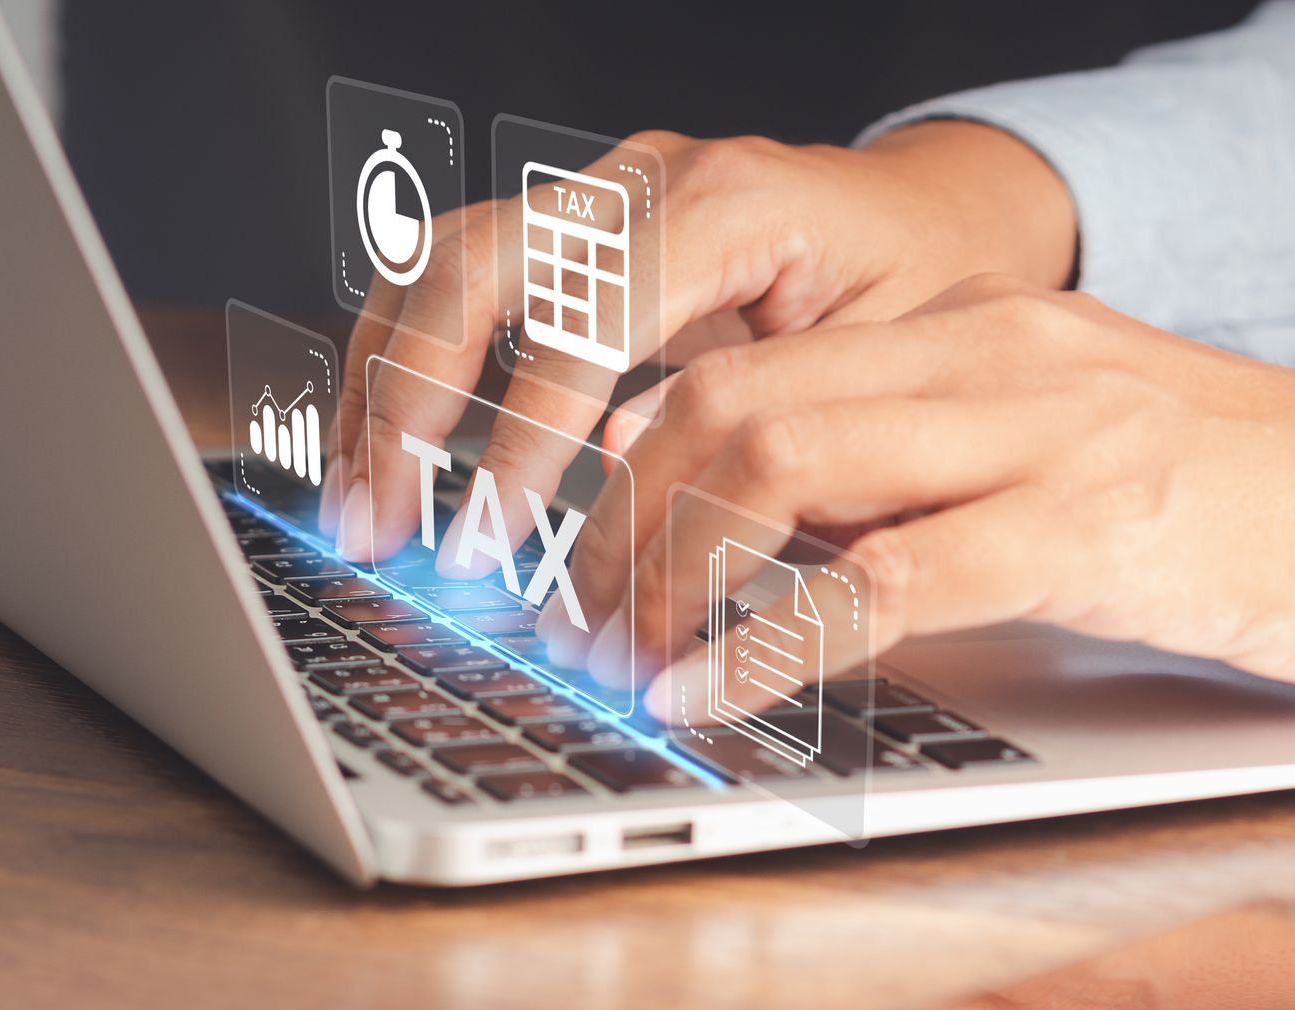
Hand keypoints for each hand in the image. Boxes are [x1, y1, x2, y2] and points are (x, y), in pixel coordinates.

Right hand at [319, 122, 1077, 565]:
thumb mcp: (883, 368)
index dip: (520, 441)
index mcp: (734, 206)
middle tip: (385, 532)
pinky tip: (389, 448)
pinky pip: (454, 272)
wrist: (932, 216)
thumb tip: (631, 502)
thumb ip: (770, 427)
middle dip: (408, 407)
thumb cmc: (921, 294)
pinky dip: (406, 361)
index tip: (489, 547)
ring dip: (380, 386)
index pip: (581, 318)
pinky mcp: (573, 222)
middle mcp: (646, 178)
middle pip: (472, 265)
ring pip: (436, 258)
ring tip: (362, 508)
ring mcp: (599, 189)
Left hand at [548, 273, 1294, 714]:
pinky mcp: (1088, 533)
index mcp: (967, 335)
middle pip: (729, 404)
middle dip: (618, 522)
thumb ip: (922, 470)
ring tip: (626, 659)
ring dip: (669, 574)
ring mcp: (1037, 437)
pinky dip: (773, 643)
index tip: (581, 549)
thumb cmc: (1218, 494)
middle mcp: (985, 361)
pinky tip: (716, 693)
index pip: (745, 363)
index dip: (629, 461)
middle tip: (578, 621)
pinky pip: (888, 581)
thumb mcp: (1047, 449)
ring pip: (781, 464)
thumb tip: (776, 539)